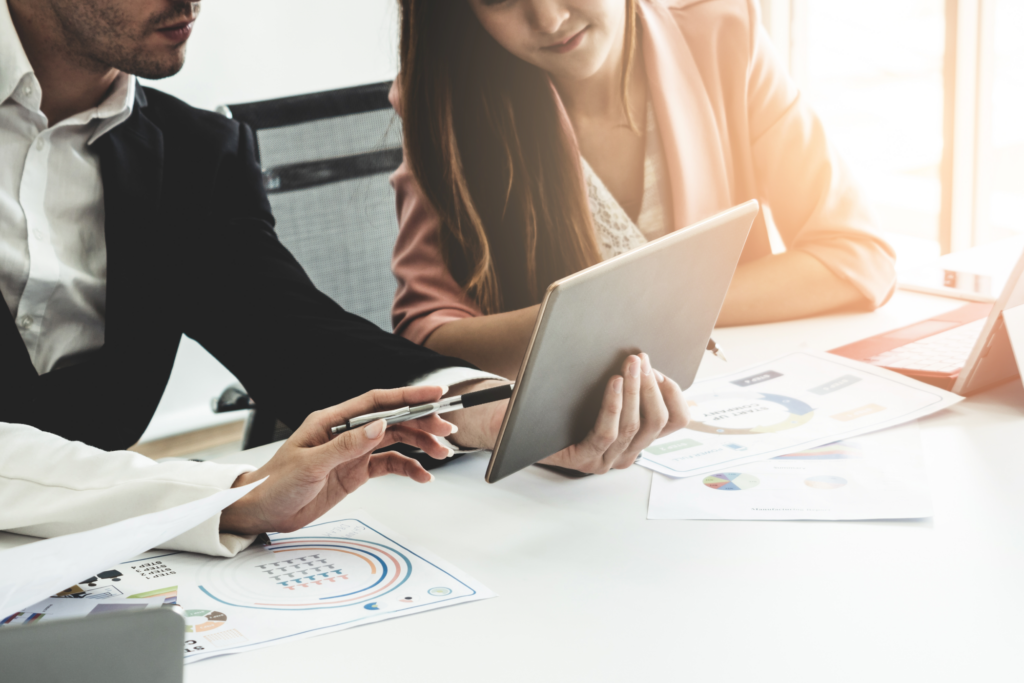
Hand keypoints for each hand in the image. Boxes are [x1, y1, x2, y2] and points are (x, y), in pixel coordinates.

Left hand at [220, 386, 456, 535]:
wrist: (262, 511)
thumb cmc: (275, 484)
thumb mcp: (310, 465)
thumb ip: (347, 445)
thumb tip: (379, 426)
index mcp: (332, 420)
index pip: (377, 401)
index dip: (407, 396)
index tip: (434, 393)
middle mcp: (346, 432)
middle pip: (392, 419)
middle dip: (422, 421)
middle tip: (446, 429)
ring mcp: (353, 451)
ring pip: (395, 440)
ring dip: (420, 444)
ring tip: (441, 452)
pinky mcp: (355, 471)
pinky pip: (389, 464)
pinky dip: (408, 468)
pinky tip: (422, 474)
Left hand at [539, 353, 688, 473]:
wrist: (517, 424)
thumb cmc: (560, 404)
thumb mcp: (601, 392)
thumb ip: (626, 384)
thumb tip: (647, 359)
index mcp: (637, 438)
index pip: (676, 421)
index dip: (672, 393)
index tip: (657, 369)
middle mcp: (625, 452)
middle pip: (657, 422)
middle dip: (652, 385)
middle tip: (641, 359)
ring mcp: (605, 459)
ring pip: (633, 426)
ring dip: (635, 390)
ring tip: (630, 364)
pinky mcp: (583, 459)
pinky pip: (606, 433)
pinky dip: (613, 405)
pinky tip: (613, 383)